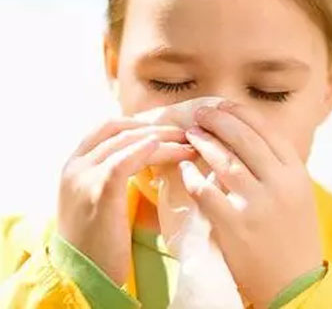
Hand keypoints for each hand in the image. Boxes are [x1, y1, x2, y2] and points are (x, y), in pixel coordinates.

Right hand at [57, 117, 196, 283]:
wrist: (81, 277)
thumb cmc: (98, 242)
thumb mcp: (99, 200)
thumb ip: (114, 176)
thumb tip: (150, 157)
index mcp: (74, 165)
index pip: (107, 127)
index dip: (139, 123)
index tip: (166, 129)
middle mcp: (75, 166)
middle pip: (119, 130)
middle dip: (155, 128)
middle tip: (185, 134)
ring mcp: (84, 178)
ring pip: (126, 142)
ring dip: (162, 139)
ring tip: (188, 145)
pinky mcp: (98, 194)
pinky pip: (123, 162)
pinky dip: (146, 151)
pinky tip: (168, 149)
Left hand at [181, 101, 322, 307]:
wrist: (294, 282)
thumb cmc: (294, 236)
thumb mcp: (298, 194)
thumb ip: (278, 167)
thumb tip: (248, 137)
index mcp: (296, 173)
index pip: (267, 131)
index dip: (241, 113)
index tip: (222, 104)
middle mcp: (280, 184)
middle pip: (245, 139)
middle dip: (219, 120)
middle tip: (200, 112)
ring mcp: (257, 204)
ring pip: (225, 161)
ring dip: (205, 143)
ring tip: (192, 134)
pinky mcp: (235, 225)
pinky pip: (207, 192)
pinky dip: (193, 177)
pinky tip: (185, 168)